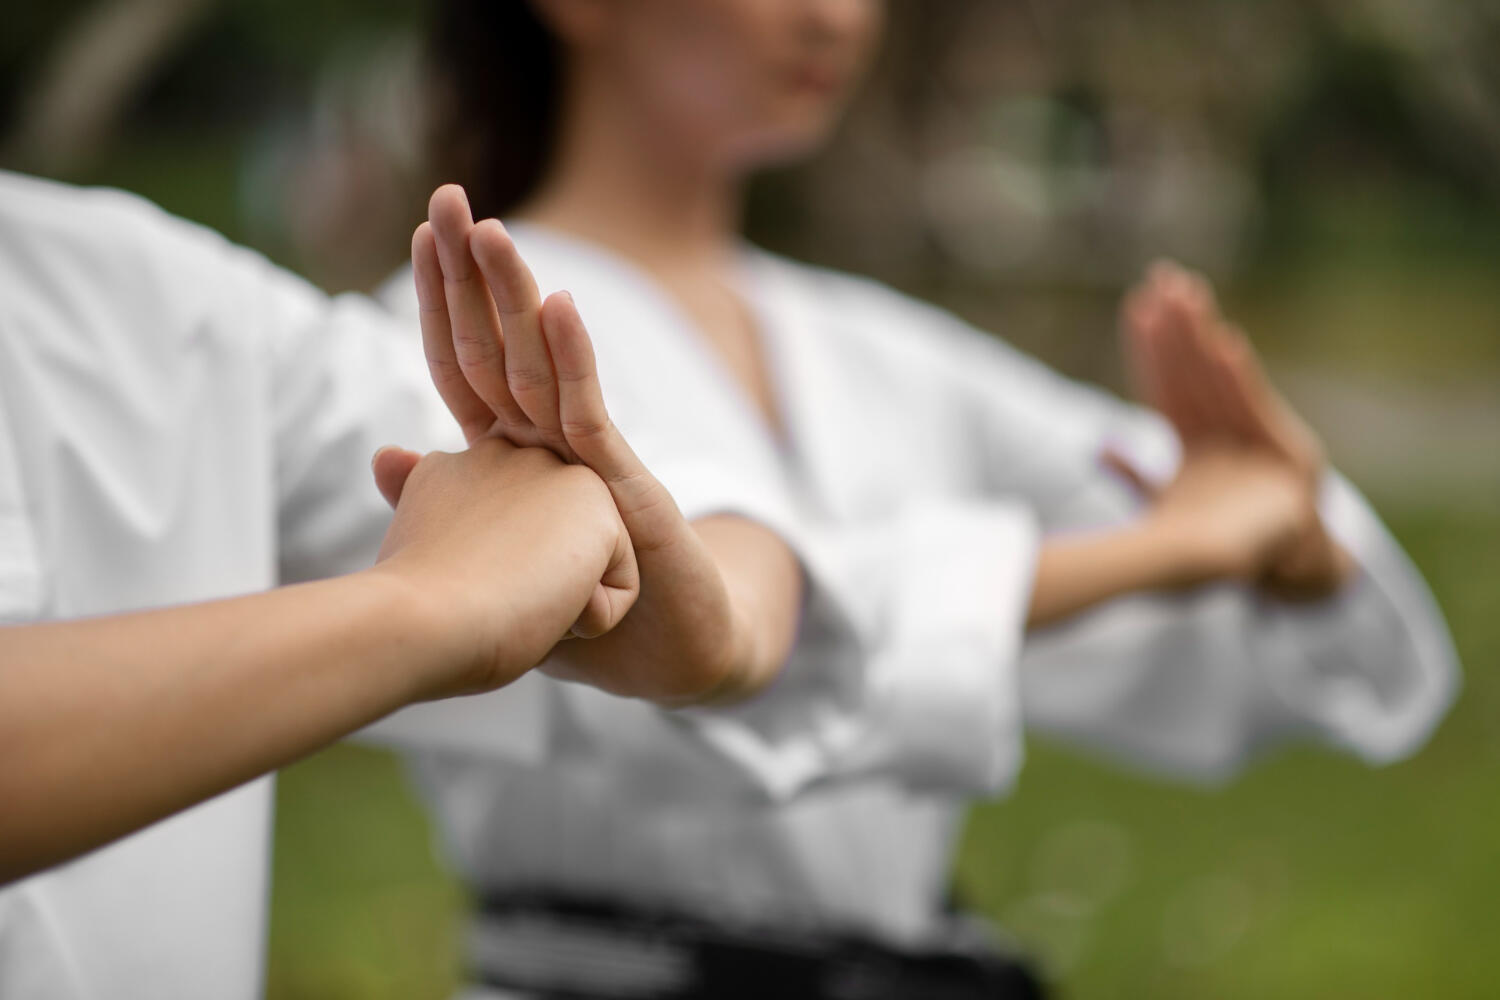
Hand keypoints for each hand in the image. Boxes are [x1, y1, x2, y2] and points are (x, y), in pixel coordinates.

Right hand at [369, 439, 637, 698]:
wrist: (421, 621)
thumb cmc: (410, 603)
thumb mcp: (410, 539)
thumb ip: (420, 502)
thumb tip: (390, 456)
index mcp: (461, 465)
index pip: (510, 538)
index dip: (488, 581)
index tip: (451, 587)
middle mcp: (511, 454)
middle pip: (550, 553)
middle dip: (526, 587)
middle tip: (481, 596)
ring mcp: (556, 474)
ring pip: (584, 569)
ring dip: (557, 602)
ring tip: (511, 600)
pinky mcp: (598, 509)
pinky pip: (618, 590)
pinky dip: (590, 619)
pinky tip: (546, 606)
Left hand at [396, 184, 776, 704]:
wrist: (674, 652)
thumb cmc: (588, 604)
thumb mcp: (502, 551)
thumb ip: (450, 499)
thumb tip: (387, 454)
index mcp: (516, 455)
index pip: (467, 365)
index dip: (442, 302)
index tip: (417, 235)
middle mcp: (551, 444)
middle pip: (501, 345)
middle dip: (472, 272)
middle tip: (446, 194)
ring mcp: (589, 461)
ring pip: (544, 366)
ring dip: (515, 297)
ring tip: (490, 230)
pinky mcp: (625, 488)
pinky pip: (591, 415)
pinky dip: (572, 361)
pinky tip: (557, 306)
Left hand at [1117, 261, 1353, 597]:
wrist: (1278, 573)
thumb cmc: (1218, 544)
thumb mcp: (1166, 508)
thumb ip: (1135, 478)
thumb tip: (1098, 449)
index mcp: (1194, 441)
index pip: (1166, 384)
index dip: (1150, 348)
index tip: (1135, 306)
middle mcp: (1225, 432)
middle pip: (1192, 372)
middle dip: (1176, 328)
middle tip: (1161, 277)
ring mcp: (1256, 440)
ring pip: (1219, 382)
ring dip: (1202, 340)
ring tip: (1189, 297)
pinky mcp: (1290, 455)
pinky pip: (1255, 408)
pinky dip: (1238, 378)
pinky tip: (1224, 345)